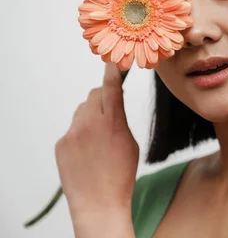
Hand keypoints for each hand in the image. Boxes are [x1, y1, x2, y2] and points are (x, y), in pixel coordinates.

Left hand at [55, 62, 138, 217]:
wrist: (98, 201)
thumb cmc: (121, 174)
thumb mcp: (130, 142)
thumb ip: (120, 120)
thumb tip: (113, 105)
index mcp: (112, 122)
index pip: (111, 87)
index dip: (113, 72)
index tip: (113, 62)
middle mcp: (90, 123)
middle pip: (94, 95)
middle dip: (103, 98)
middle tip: (110, 111)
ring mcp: (73, 133)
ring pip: (82, 110)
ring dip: (91, 115)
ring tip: (99, 139)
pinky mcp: (61, 143)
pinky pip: (72, 128)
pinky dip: (81, 134)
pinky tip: (87, 152)